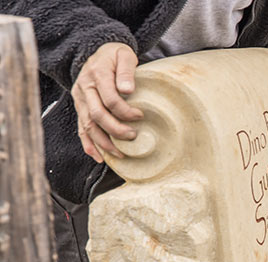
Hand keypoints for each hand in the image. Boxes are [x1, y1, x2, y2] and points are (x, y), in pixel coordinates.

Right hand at [71, 42, 142, 162]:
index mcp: (96, 75)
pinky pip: (80, 128)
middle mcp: (84, 88)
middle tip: (133, 136)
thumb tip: (127, 90)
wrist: (98, 53)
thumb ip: (126, 70)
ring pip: (87, 125)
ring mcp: (80, 99)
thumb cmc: (115, 56)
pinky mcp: (80, 107)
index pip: (110, 99)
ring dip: (103, 142)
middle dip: (116, 129)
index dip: (125, 111)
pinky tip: (99, 157)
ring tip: (120, 154)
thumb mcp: (124, 55)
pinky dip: (88, 144)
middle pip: (97, 115)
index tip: (141, 116)